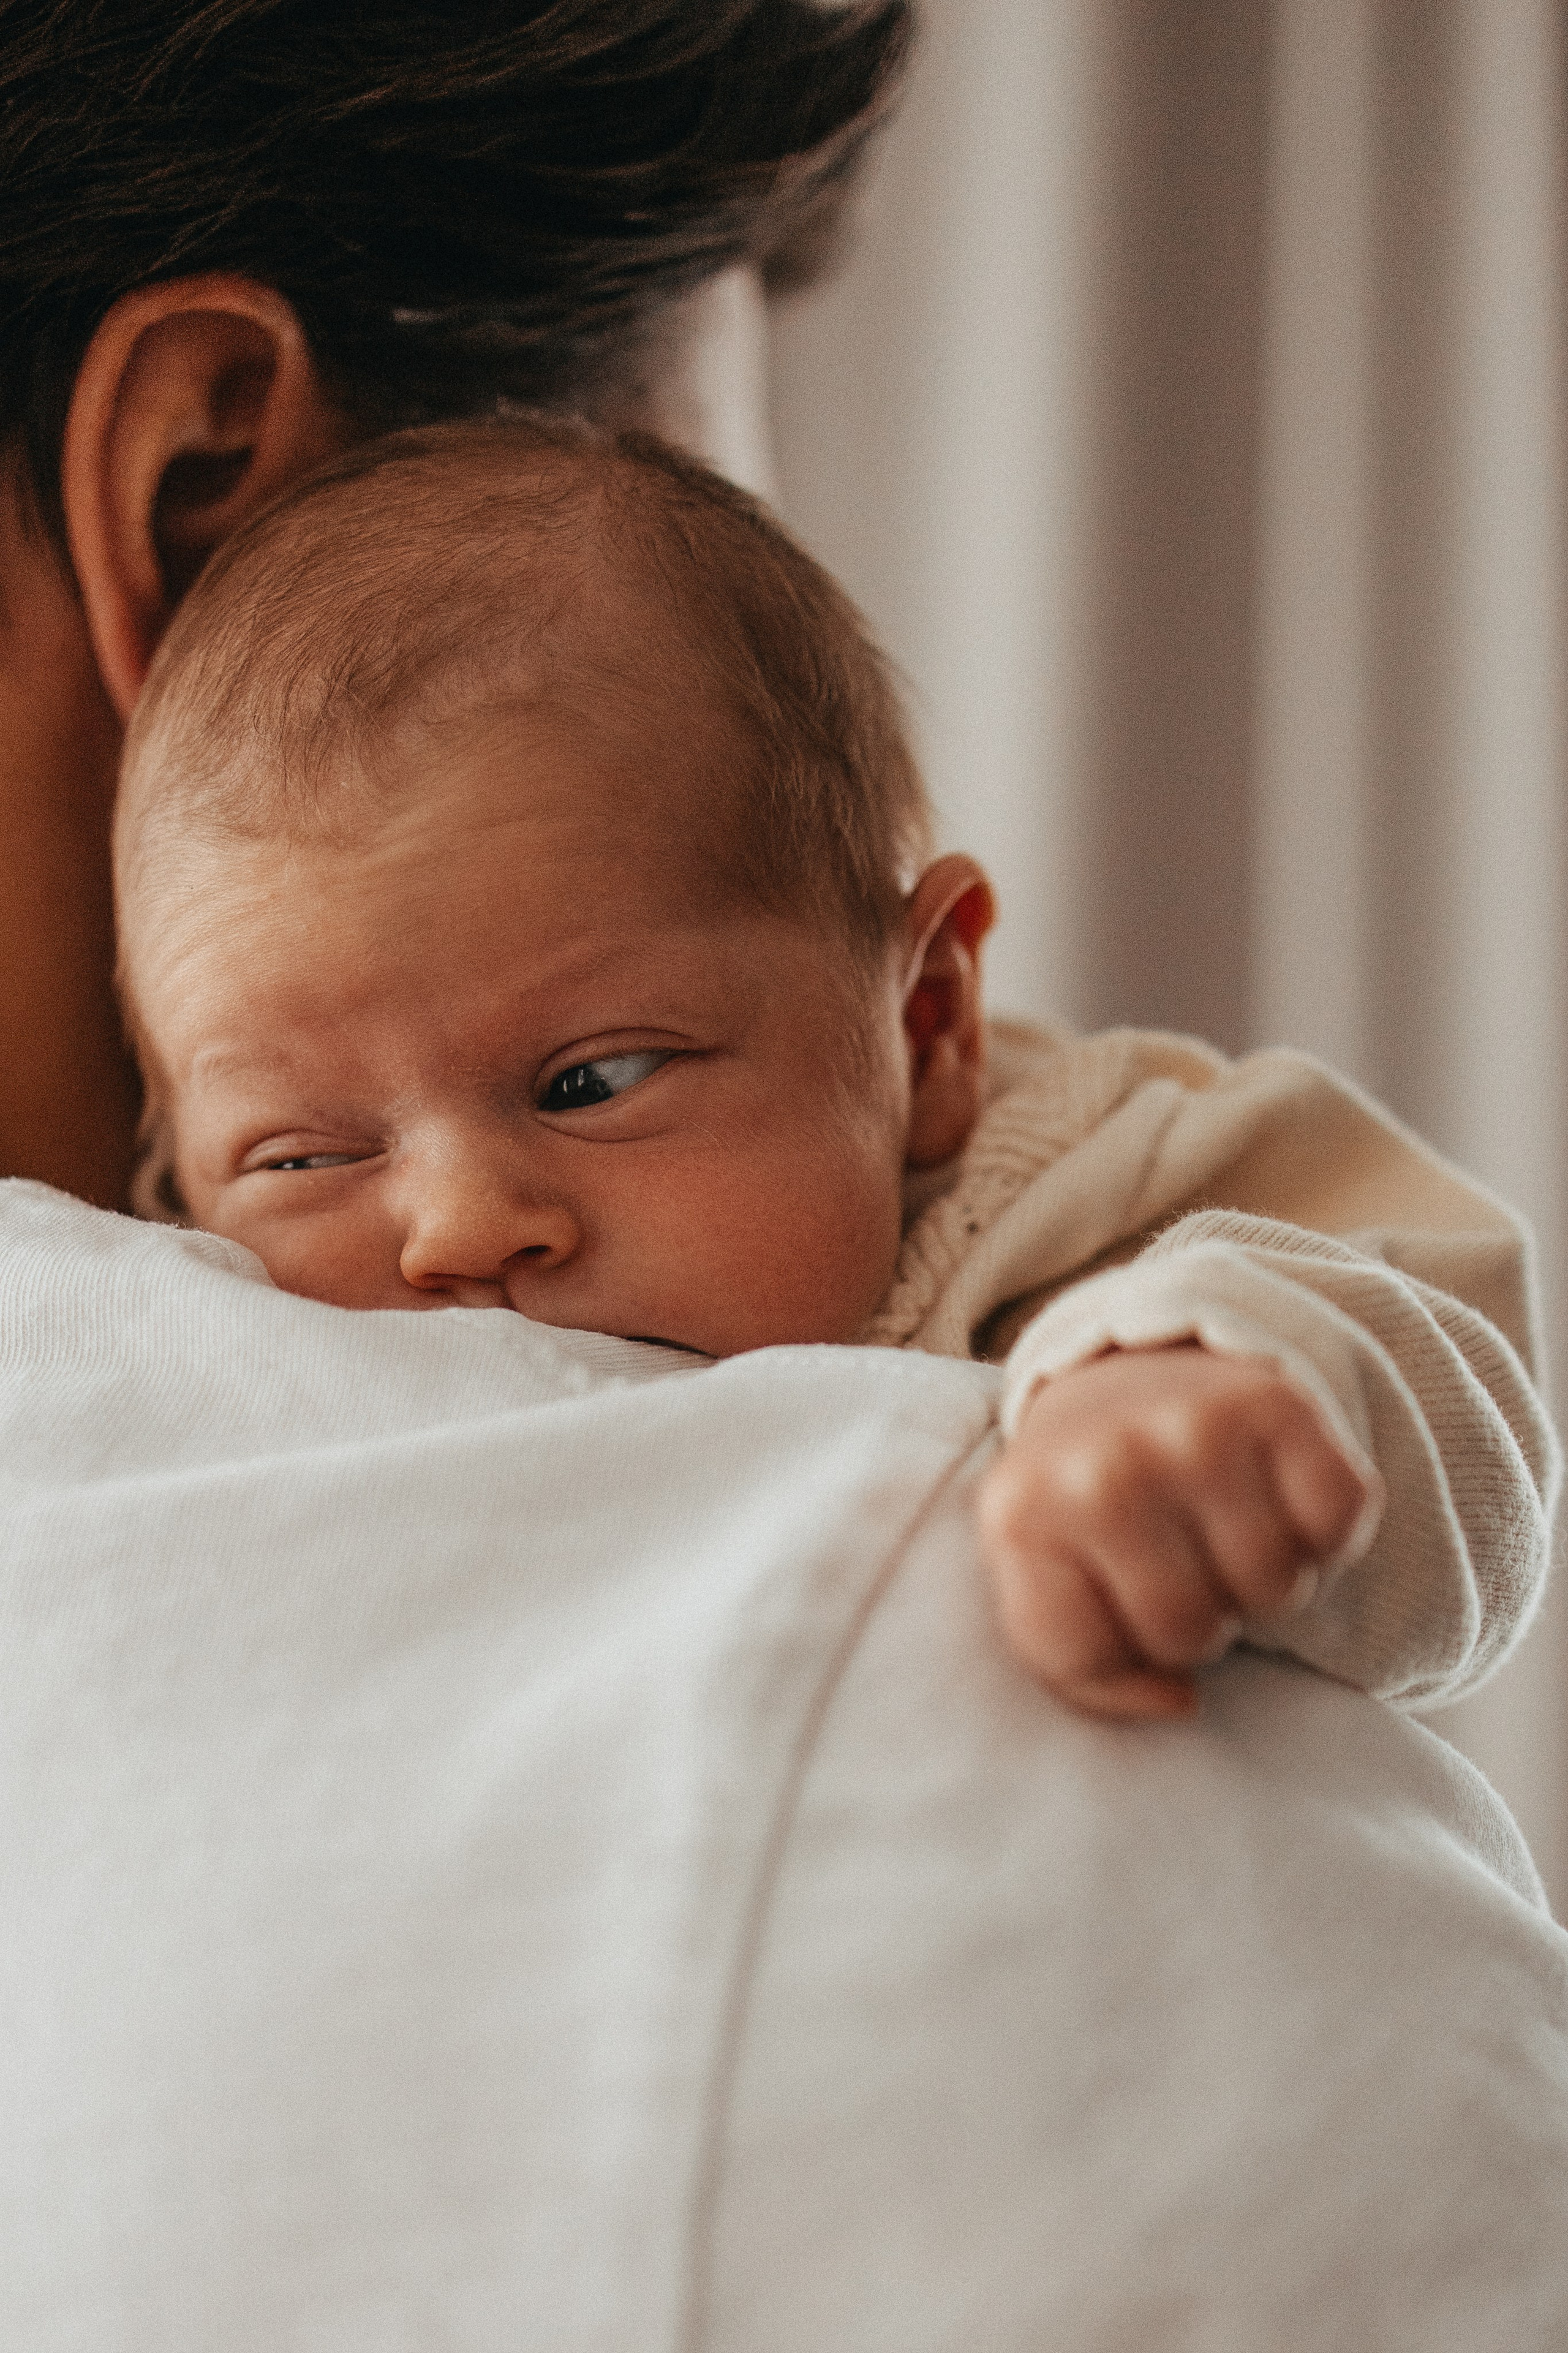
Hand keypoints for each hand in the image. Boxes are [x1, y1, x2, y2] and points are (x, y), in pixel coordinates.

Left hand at [977, 1343, 1377, 1720]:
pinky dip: (1323, 1532)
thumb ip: (1081, 1664)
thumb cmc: (1085, 1499)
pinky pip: (1337, 1524)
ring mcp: (1192, 1429)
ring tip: (1227, 1531)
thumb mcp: (1040, 1574)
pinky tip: (1278, 1500)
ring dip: (1264, 1581)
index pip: (1088, 1660)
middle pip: (1191, 1633)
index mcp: (1022, 1514)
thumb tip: (1179, 1701)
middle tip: (1185, 1566)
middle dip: (1199, 1621)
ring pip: (1275, 1588)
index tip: (1115, 1603)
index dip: (1118, 1655)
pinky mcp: (1278, 1405)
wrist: (1127, 1373)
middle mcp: (1104, 1466)